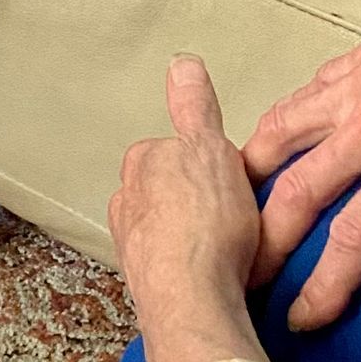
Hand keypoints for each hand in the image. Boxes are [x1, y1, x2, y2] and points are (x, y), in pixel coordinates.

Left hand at [110, 56, 263, 361]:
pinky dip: (193, 272)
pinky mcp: (144, 283)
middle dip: (199, 203)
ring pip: (171, 231)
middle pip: (172, 192)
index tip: (231, 185)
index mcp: (141, 162)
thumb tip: (182, 62)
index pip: (178, 151)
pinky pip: (174, 268)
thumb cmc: (205, 224)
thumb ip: (195, 107)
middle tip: (235, 220)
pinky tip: (217, 280)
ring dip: (195, 239)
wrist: (193, 299)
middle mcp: (125, 200)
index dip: (211, 166)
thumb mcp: (210, 147)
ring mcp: (131, 243)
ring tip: (231, 255)